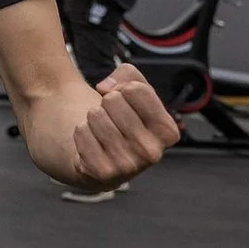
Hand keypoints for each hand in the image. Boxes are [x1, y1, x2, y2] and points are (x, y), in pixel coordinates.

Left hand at [70, 64, 182, 187]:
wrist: (95, 154)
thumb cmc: (119, 118)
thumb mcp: (132, 90)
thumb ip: (128, 74)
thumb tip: (106, 88)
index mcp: (168, 132)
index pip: (135, 89)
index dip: (122, 88)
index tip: (124, 103)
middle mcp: (153, 153)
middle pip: (113, 100)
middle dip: (105, 104)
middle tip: (110, 119)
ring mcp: (129, 166)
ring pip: (95, 115)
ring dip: (91, 118)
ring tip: (100, 131)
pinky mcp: (103, 173)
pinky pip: (81, 132)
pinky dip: (80, 132)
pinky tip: (90, 144)